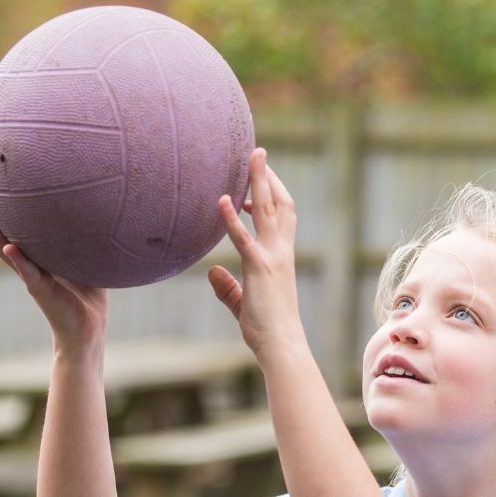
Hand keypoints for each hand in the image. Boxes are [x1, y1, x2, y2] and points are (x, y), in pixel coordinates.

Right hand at [0, 179, 107, 351]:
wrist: (88, 329)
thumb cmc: (88, 294)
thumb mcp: (85, 258)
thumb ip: (85, 237)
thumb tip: (100, 205)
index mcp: (36, 254)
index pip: (14, 224)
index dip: (3, 203)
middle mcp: (28, 262)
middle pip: (0, 229)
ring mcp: (31, 275)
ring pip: (4, 247)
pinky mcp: (41, 291)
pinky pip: (28, 273)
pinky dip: (19, 260)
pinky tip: (9, 245)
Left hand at [208, 148, 303, 355]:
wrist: (282, 345)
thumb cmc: (267, 329)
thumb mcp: (244, 303)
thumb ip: (229, 287)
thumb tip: (212, 273)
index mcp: (282, 257)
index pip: (283, 215)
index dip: (272, 193)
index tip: (259, 177)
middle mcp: (281, 251)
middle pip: (278, 203)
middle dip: (267, 176)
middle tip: (257, 151)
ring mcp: (272, 257)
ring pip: (265, 210)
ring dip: (257, 180)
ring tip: (251, 155)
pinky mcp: (258, 268)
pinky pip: (243, 237)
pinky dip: (231, 218)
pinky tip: (221, 199)